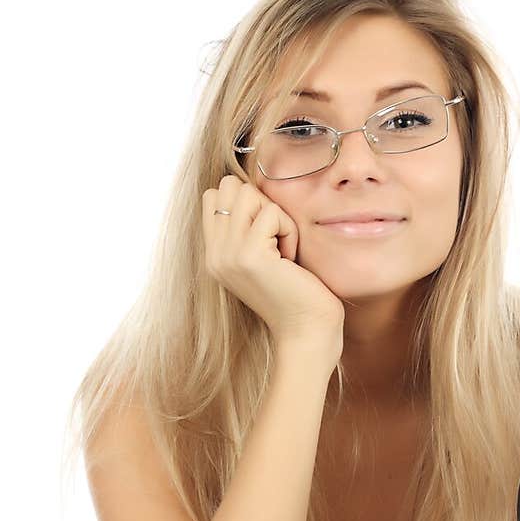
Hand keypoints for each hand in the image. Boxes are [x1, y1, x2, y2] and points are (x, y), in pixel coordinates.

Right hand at [201, 174, 344, 363]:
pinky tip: (291, 260)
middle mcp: (214, 254)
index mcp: (213, 254)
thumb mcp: (263, 258)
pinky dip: (290, 231)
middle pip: (230, 186)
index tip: (266, 235)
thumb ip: (247, 228)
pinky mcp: (249, 255)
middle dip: (262, 204)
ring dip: (277, 217)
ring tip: (284, 250)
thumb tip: (248, 187)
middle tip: (276, 241)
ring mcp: (228, 254)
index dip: (247, 201)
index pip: (213, 194)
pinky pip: (272, 212)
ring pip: (249, 194)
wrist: (306, 334)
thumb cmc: (297, 295)